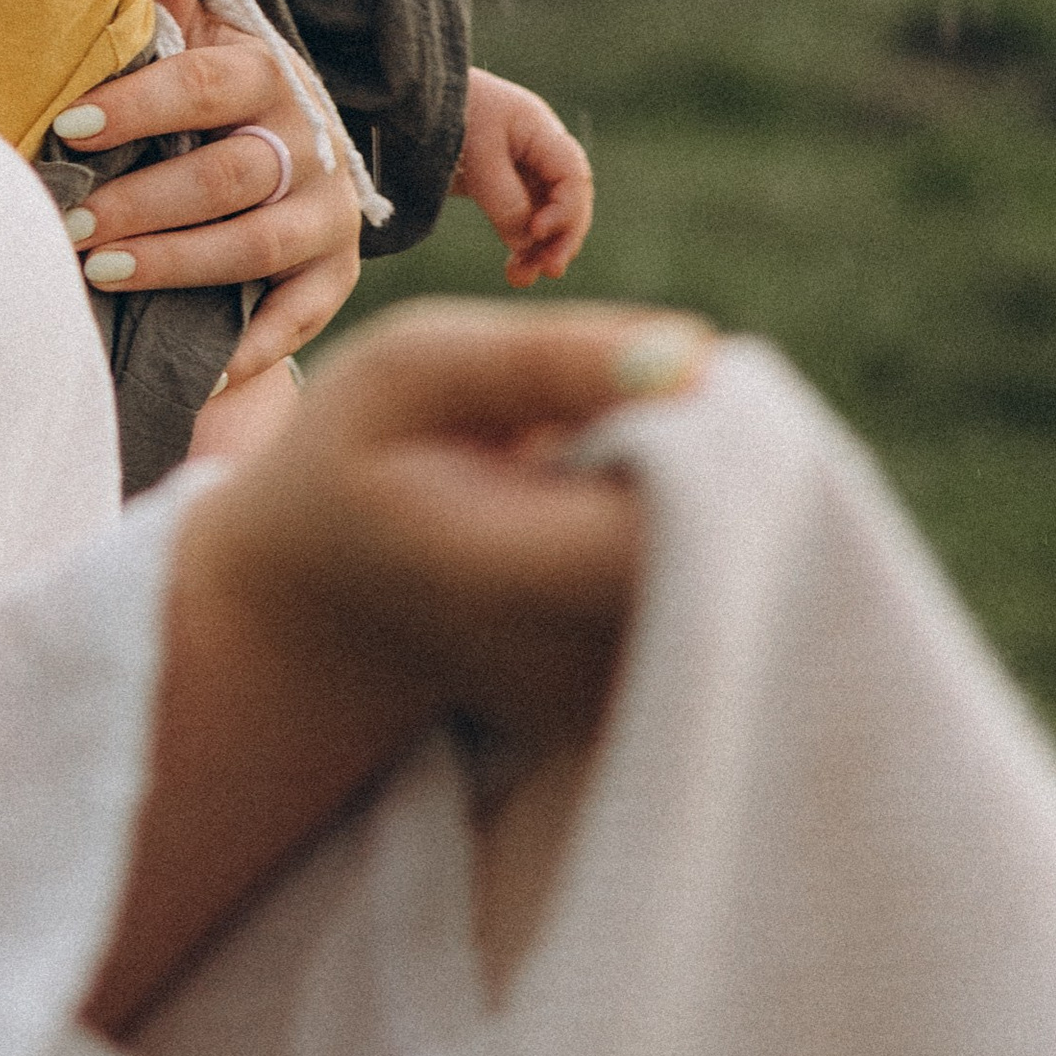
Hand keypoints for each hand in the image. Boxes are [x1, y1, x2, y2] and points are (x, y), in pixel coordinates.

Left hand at [54, 0, 363, 384]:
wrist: (290, 153)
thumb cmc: (215, 95)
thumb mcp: (200, 32)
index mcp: (268, 73)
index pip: (205, 85)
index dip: (139, 106)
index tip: (69, 128)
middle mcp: (309, 141)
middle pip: (229, 175)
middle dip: (144, 202)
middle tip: (72, 226)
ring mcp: (329, 211)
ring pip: (259, 244)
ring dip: (179, 264)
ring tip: (102, 274)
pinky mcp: (336, 272)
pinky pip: (302, 314)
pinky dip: (253, 344)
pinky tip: (195, 366)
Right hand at [85, 296, 712, 1030]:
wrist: (312, 615)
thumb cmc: (350, 470)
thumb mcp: (411, 372)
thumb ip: (545, 362)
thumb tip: (698, 357)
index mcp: (525, 578)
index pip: (700, 508)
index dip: (717, 428)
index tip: (677, 376)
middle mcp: (593, 664)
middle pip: (743, 542)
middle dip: (727, 452)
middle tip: (646, 403)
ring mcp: (623, 698)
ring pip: (742, 566)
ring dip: (713, 489)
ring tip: (604, 461)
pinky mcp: (645, 698)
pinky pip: (717, 590)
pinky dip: (691, 532)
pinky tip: (609, 512)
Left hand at [455, 70, 593, 286]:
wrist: (409, 96)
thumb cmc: (446, 112)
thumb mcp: (476, 154)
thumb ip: (504, 198)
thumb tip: (528, 242)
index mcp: (540, 131)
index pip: (573, 175)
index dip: (567, 208)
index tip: (539, 231)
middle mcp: (539, 151)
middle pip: (568, 200)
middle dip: (562, 237)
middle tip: (549, 270)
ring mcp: (523, 168)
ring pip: (547, 215)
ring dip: (541, 249)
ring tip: (522, 278)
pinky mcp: (502, 184)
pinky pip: (524, 219)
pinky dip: (522, 244)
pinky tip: (515, 269)